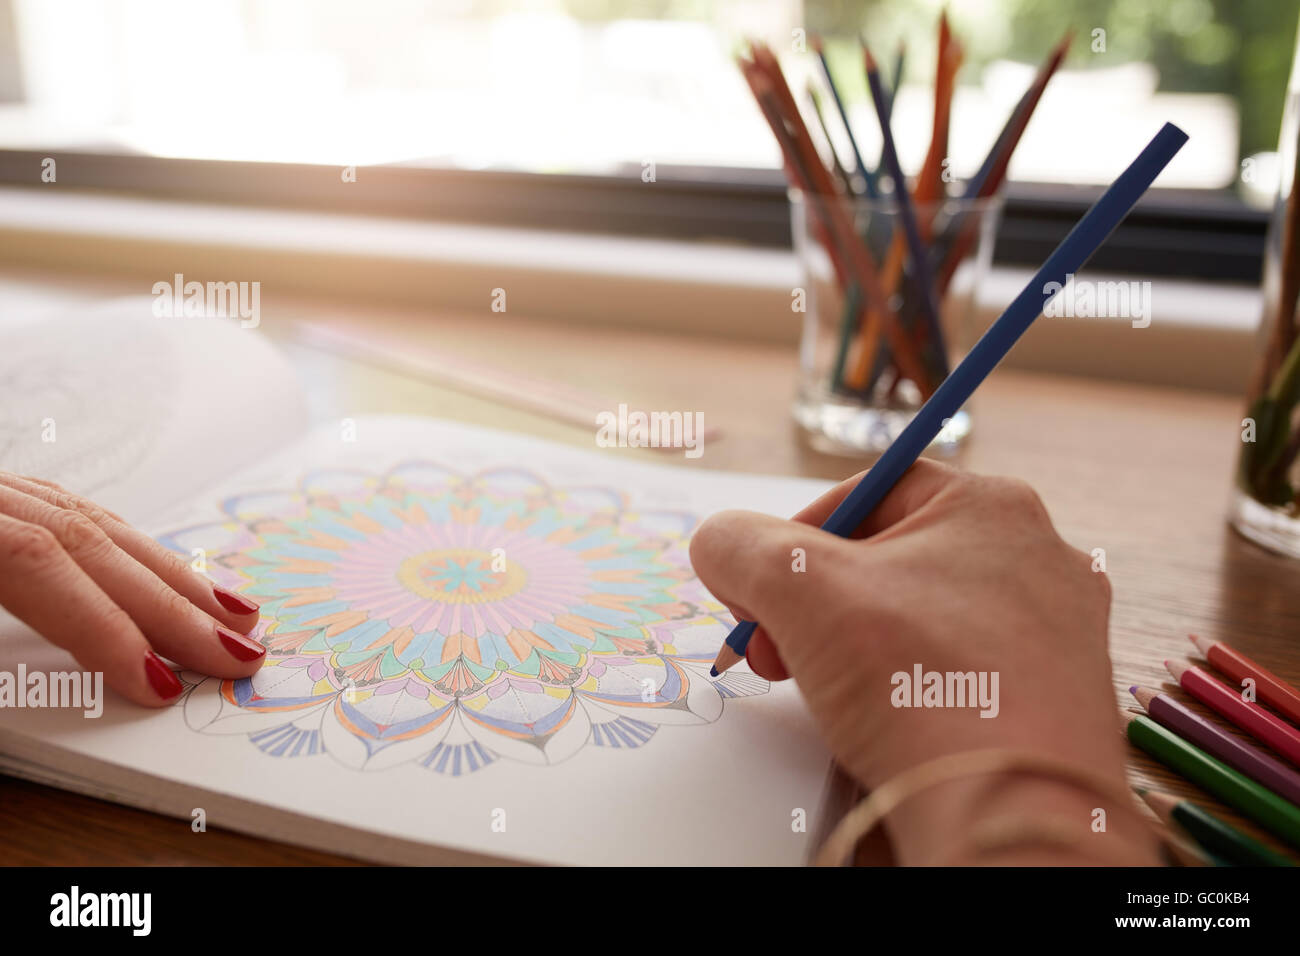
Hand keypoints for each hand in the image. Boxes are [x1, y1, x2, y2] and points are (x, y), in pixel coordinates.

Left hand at [0, 474, 263, 705]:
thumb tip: (74, 675)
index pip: (37, 562)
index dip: (104, 625)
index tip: (159, 682)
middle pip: (87, 540)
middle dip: (169, 605)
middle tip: (236, 653)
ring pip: (93, 521)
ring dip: (168, 575)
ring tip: (228, 614)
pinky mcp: (2, 498)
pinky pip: (77, 512)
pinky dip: (130, 551)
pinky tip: (162, 575)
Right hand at [690, 460, 1158, 864]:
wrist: (1009, 814)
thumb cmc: (923, 686)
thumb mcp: (798, 589)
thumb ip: (740, 545)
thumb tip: (722, 545)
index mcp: (990, 506)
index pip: (867, 492)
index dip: (797, 536)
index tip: (761, 587)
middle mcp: (1035, 558)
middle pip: (889, 559)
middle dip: (814, 604)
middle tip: (776, 649)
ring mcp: (1053, 631)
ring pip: (920, 618)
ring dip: (851, 647)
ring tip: (823, 690)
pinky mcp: (1050, 696)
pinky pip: (957, 670)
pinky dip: (906, 688)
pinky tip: (880, 721)